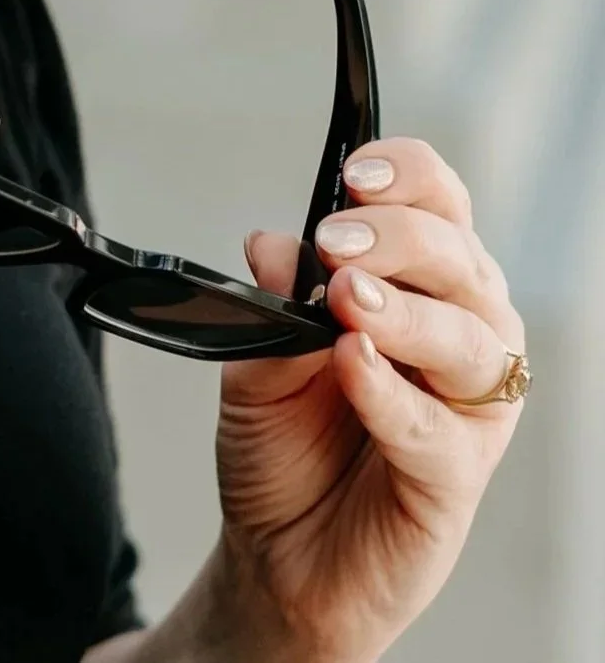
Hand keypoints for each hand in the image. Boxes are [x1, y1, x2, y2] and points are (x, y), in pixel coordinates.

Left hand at [205, 138, 525, 660]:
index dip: (409, 179)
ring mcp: (464, 409)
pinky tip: (355, 367)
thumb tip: (274, 245)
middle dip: (400, 238)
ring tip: (350, 300)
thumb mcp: (255, 357)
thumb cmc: (283, 443)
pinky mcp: (457, 479)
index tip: (355, 173)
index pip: (439, 206)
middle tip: (336, 243)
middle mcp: (458, 335)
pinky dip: (394, 394)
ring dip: (409, 313)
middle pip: (462, 261)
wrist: (275, 552)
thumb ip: (270, 303)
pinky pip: (439, 431)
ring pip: (471, 341)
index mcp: (419, 285)